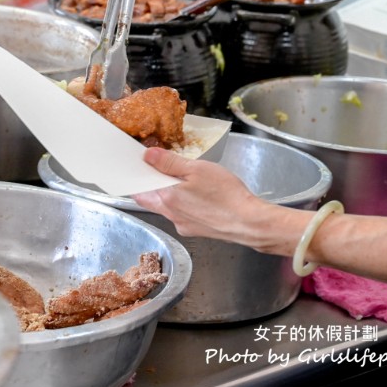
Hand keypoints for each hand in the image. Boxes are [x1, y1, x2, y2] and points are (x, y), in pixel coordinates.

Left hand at [132, 147, 267, 245]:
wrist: (249, 223)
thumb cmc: (226, 195)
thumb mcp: (197, 169)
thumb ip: (169, 162)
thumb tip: (148, 156)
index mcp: (167, 198)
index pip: (139, 190)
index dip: (137, 178)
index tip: (141, 167)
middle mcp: (171, 215)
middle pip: (150, 200)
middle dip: (151, 186)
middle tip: (159, 171)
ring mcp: (183, 225)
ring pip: (167, 208)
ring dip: (168, 195)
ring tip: (182, 180)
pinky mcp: (196, 230)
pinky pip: (182, 215)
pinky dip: (183, 204)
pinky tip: (197, 196)